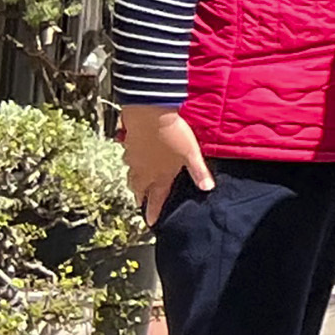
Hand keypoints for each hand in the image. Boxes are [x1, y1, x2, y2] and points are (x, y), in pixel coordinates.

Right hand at [117, 105, 211, 223]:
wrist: (149, 111)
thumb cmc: (173, 134)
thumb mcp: (191, 153)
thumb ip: (198, 172)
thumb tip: (208, 188)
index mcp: (159, 175)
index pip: (156, 199)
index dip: (153, 211)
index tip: (150, 222)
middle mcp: (143, 169)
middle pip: (138, 188)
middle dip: (140, 197)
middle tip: (140, 202)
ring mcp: (133, 156)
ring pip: (131, 173)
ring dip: (133, 180)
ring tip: (136, 183)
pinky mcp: (128, 142)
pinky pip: (127, 157)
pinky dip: (131, 161)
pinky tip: (132, 157)